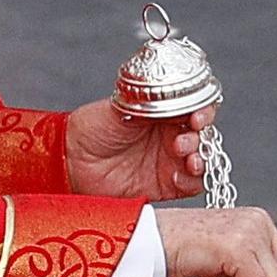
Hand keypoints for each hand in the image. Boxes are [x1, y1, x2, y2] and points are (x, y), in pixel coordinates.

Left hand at [67, 99, 215, 200]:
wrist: (72, 161)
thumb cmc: (92, 129)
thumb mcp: (120, 107)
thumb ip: (146, 101)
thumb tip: (168, 91)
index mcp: (164, 112)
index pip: (196, 107)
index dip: (203, 111)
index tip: (197, 116)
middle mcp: (170, 135)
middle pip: (204, 135)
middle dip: (200, 138)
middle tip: (182, 142)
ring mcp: (170, 160)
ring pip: (202, 160)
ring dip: (201, 160)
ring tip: (187, 160)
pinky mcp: (166, 185)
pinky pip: (191, 185)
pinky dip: (191, 181)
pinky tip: (176, 177)